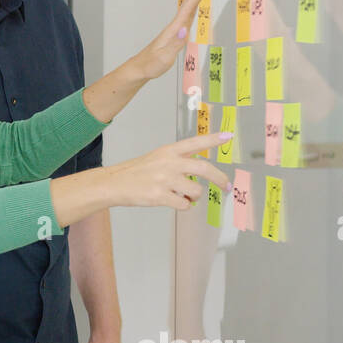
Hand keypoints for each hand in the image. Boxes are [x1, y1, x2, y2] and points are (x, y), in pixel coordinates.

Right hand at [106, 131, 233, 209]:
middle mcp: (169, 163)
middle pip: (203, 167)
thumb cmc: (137, 172)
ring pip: (196, 190)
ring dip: (194, 196)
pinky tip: (175, 201)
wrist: (114, 183)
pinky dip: (184, 205)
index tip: (228, 136)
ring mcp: (164, 179)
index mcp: (169, 151)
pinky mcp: (160, 196)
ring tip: (184, 195)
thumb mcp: (158, 157)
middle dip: (219, 178)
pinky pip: (185, 204)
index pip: (195, 142)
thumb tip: (202, 169)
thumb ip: (179, 159)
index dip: (213, 140)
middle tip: (226, 185)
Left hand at [131, 0, 215, 79]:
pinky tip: (197, 2)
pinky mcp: (176, 32)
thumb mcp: (164, 57)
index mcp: (175, 28)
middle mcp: (176, 25)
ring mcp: (176, 28)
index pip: (190, 5)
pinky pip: (188, 13)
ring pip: (190, 5)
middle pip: (190, 1)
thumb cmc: (151, 64)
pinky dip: (195, 4)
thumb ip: (175, 43)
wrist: (140, 67)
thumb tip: (185, 29)